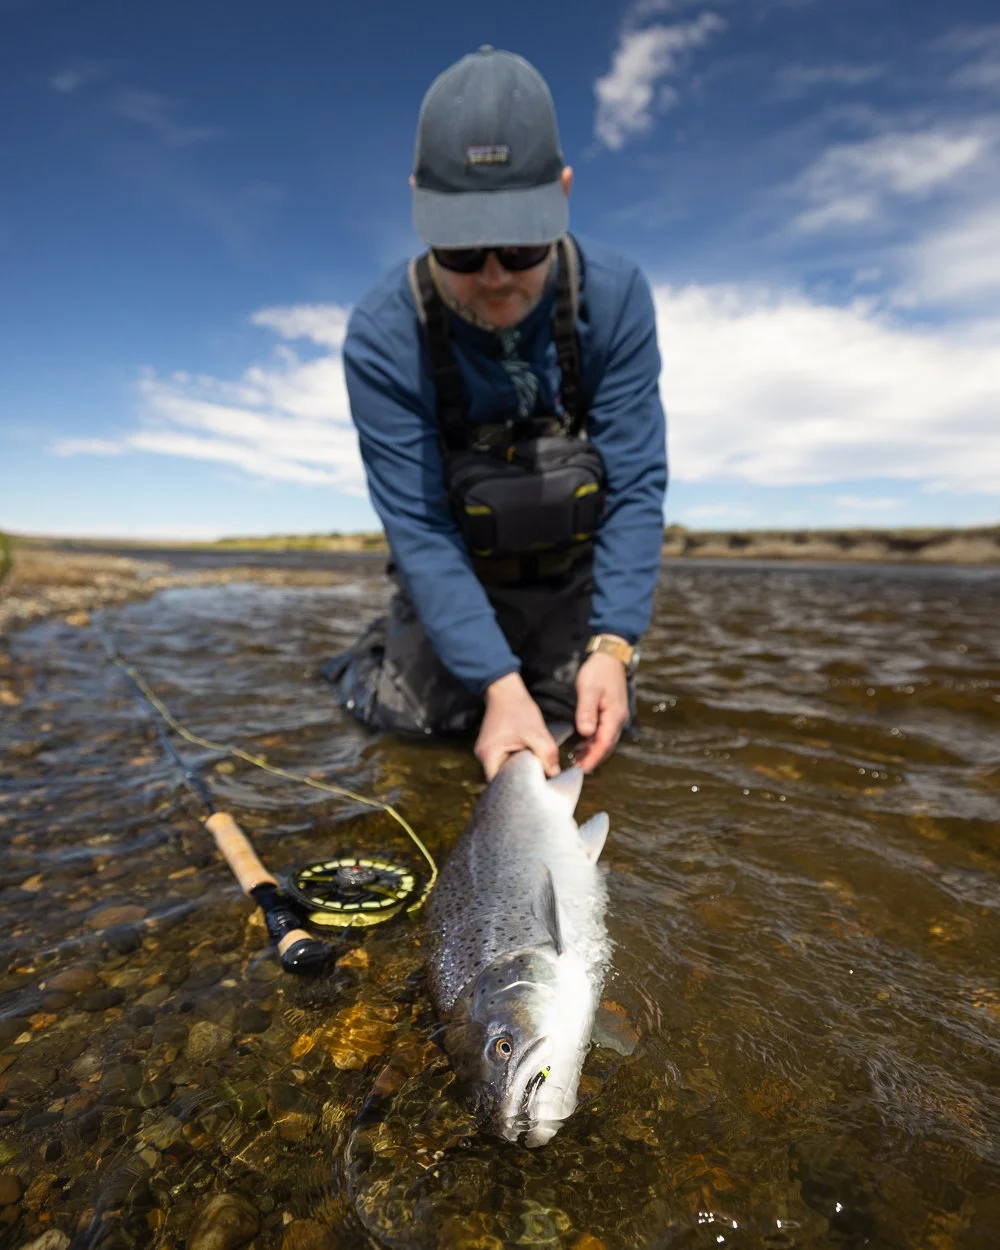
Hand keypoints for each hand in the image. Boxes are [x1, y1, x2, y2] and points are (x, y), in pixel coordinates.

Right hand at [475, 672, 559, 780]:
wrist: (506, 690)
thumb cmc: (518, 709)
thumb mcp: (536, 733)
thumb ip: (546, 755)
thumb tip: (555, 774)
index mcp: (488, 755)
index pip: (500, 784)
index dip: (517, 788)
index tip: (534, 789)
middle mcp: (483, 756)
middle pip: (502, 778)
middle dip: (521, 779)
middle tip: (539, 781)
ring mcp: (487, 751)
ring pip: (505, 768)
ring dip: (520, 768)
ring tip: (535, 768)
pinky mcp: (493, 746)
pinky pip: (506, 759)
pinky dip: (518, 760)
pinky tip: (529, 756)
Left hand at [573, 648, 628, 772]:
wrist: (610, 657)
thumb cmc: (598, 671)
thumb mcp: (589, 689)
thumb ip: (587, 711)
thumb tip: (586, 733)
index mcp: (614, 715)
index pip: (605, 744)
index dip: (593, 758)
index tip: (582, 769)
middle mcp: (618, 719)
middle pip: (606, 746)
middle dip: (592, 759)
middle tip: (575, 769)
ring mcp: (616, 717)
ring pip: (605, 741)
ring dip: (592, 752)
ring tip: (576, 760)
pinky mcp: (611, 713)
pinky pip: (604, 733)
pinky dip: (593, 742)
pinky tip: (582, 745)